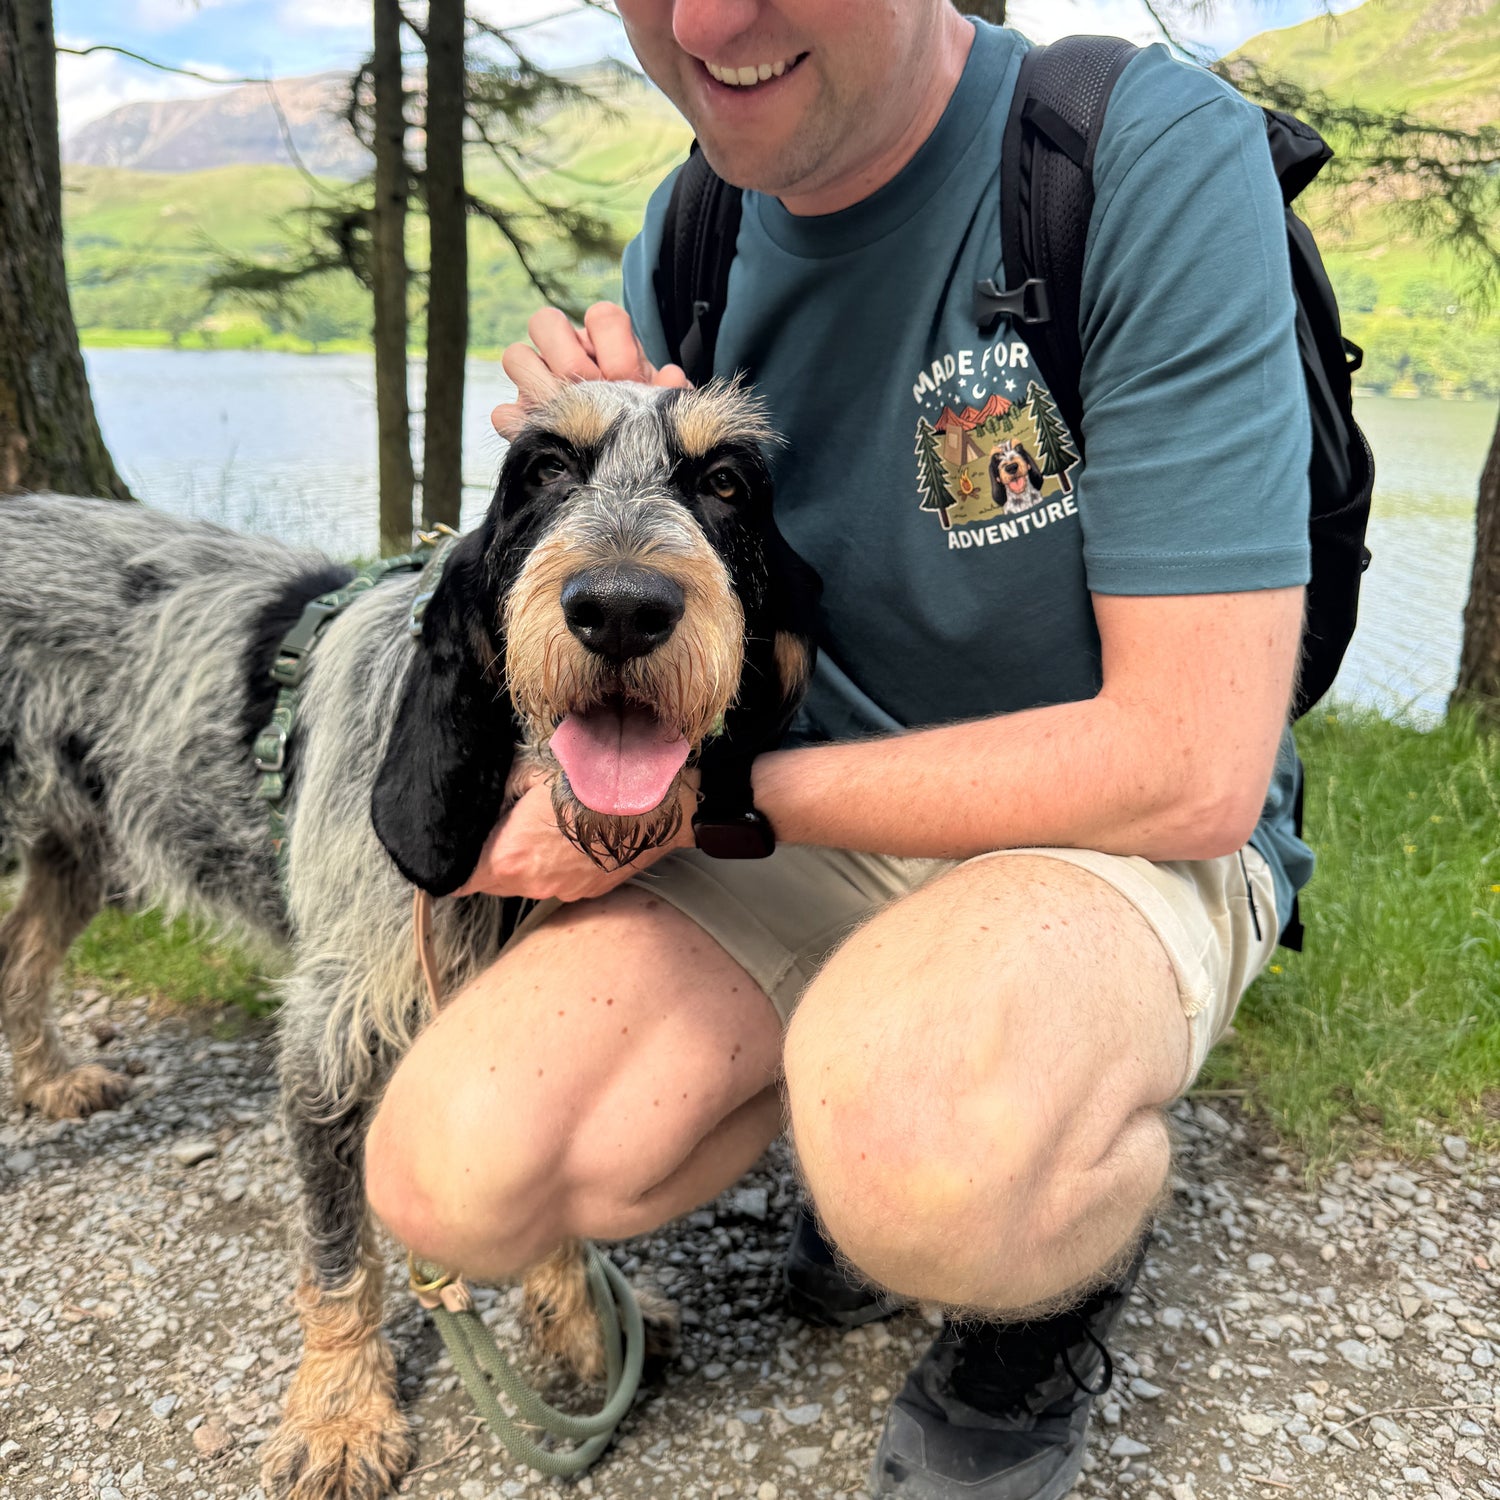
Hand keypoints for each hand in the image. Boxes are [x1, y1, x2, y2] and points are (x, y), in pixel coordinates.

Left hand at [453, 779, 696, 901]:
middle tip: (500, 827)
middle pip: (492, 883)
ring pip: (529, 883)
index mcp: (507, 858)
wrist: (649, 796)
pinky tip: (572, 837)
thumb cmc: (588, 778)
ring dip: (528, 862)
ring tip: (543, 828)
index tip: (456, 849)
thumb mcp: (527, 771)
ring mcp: (564, 891)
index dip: (452, 865)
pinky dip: (560, 865)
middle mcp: (532, 885)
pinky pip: (561, 882)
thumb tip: (481, 798)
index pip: (457, 881)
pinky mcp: (591, 890)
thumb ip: (495, 792)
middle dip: (491, 859)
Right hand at [491, 302, 690, 440]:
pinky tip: (552, 439)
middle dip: (572, 360)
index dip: (615, 344)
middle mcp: (564, 350)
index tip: (627, 378)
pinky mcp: (518, 418)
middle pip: (545, 322)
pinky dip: (522, 426)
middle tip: (593, 393)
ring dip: (540, 385)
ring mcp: (535, 381)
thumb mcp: (660, 408)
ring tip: (569, 414)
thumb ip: (668, 392)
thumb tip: (671, 377)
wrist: (624, 462)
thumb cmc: (643, 421)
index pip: (602, 316)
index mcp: (603, 339)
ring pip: (516, 356)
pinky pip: (503, 414)